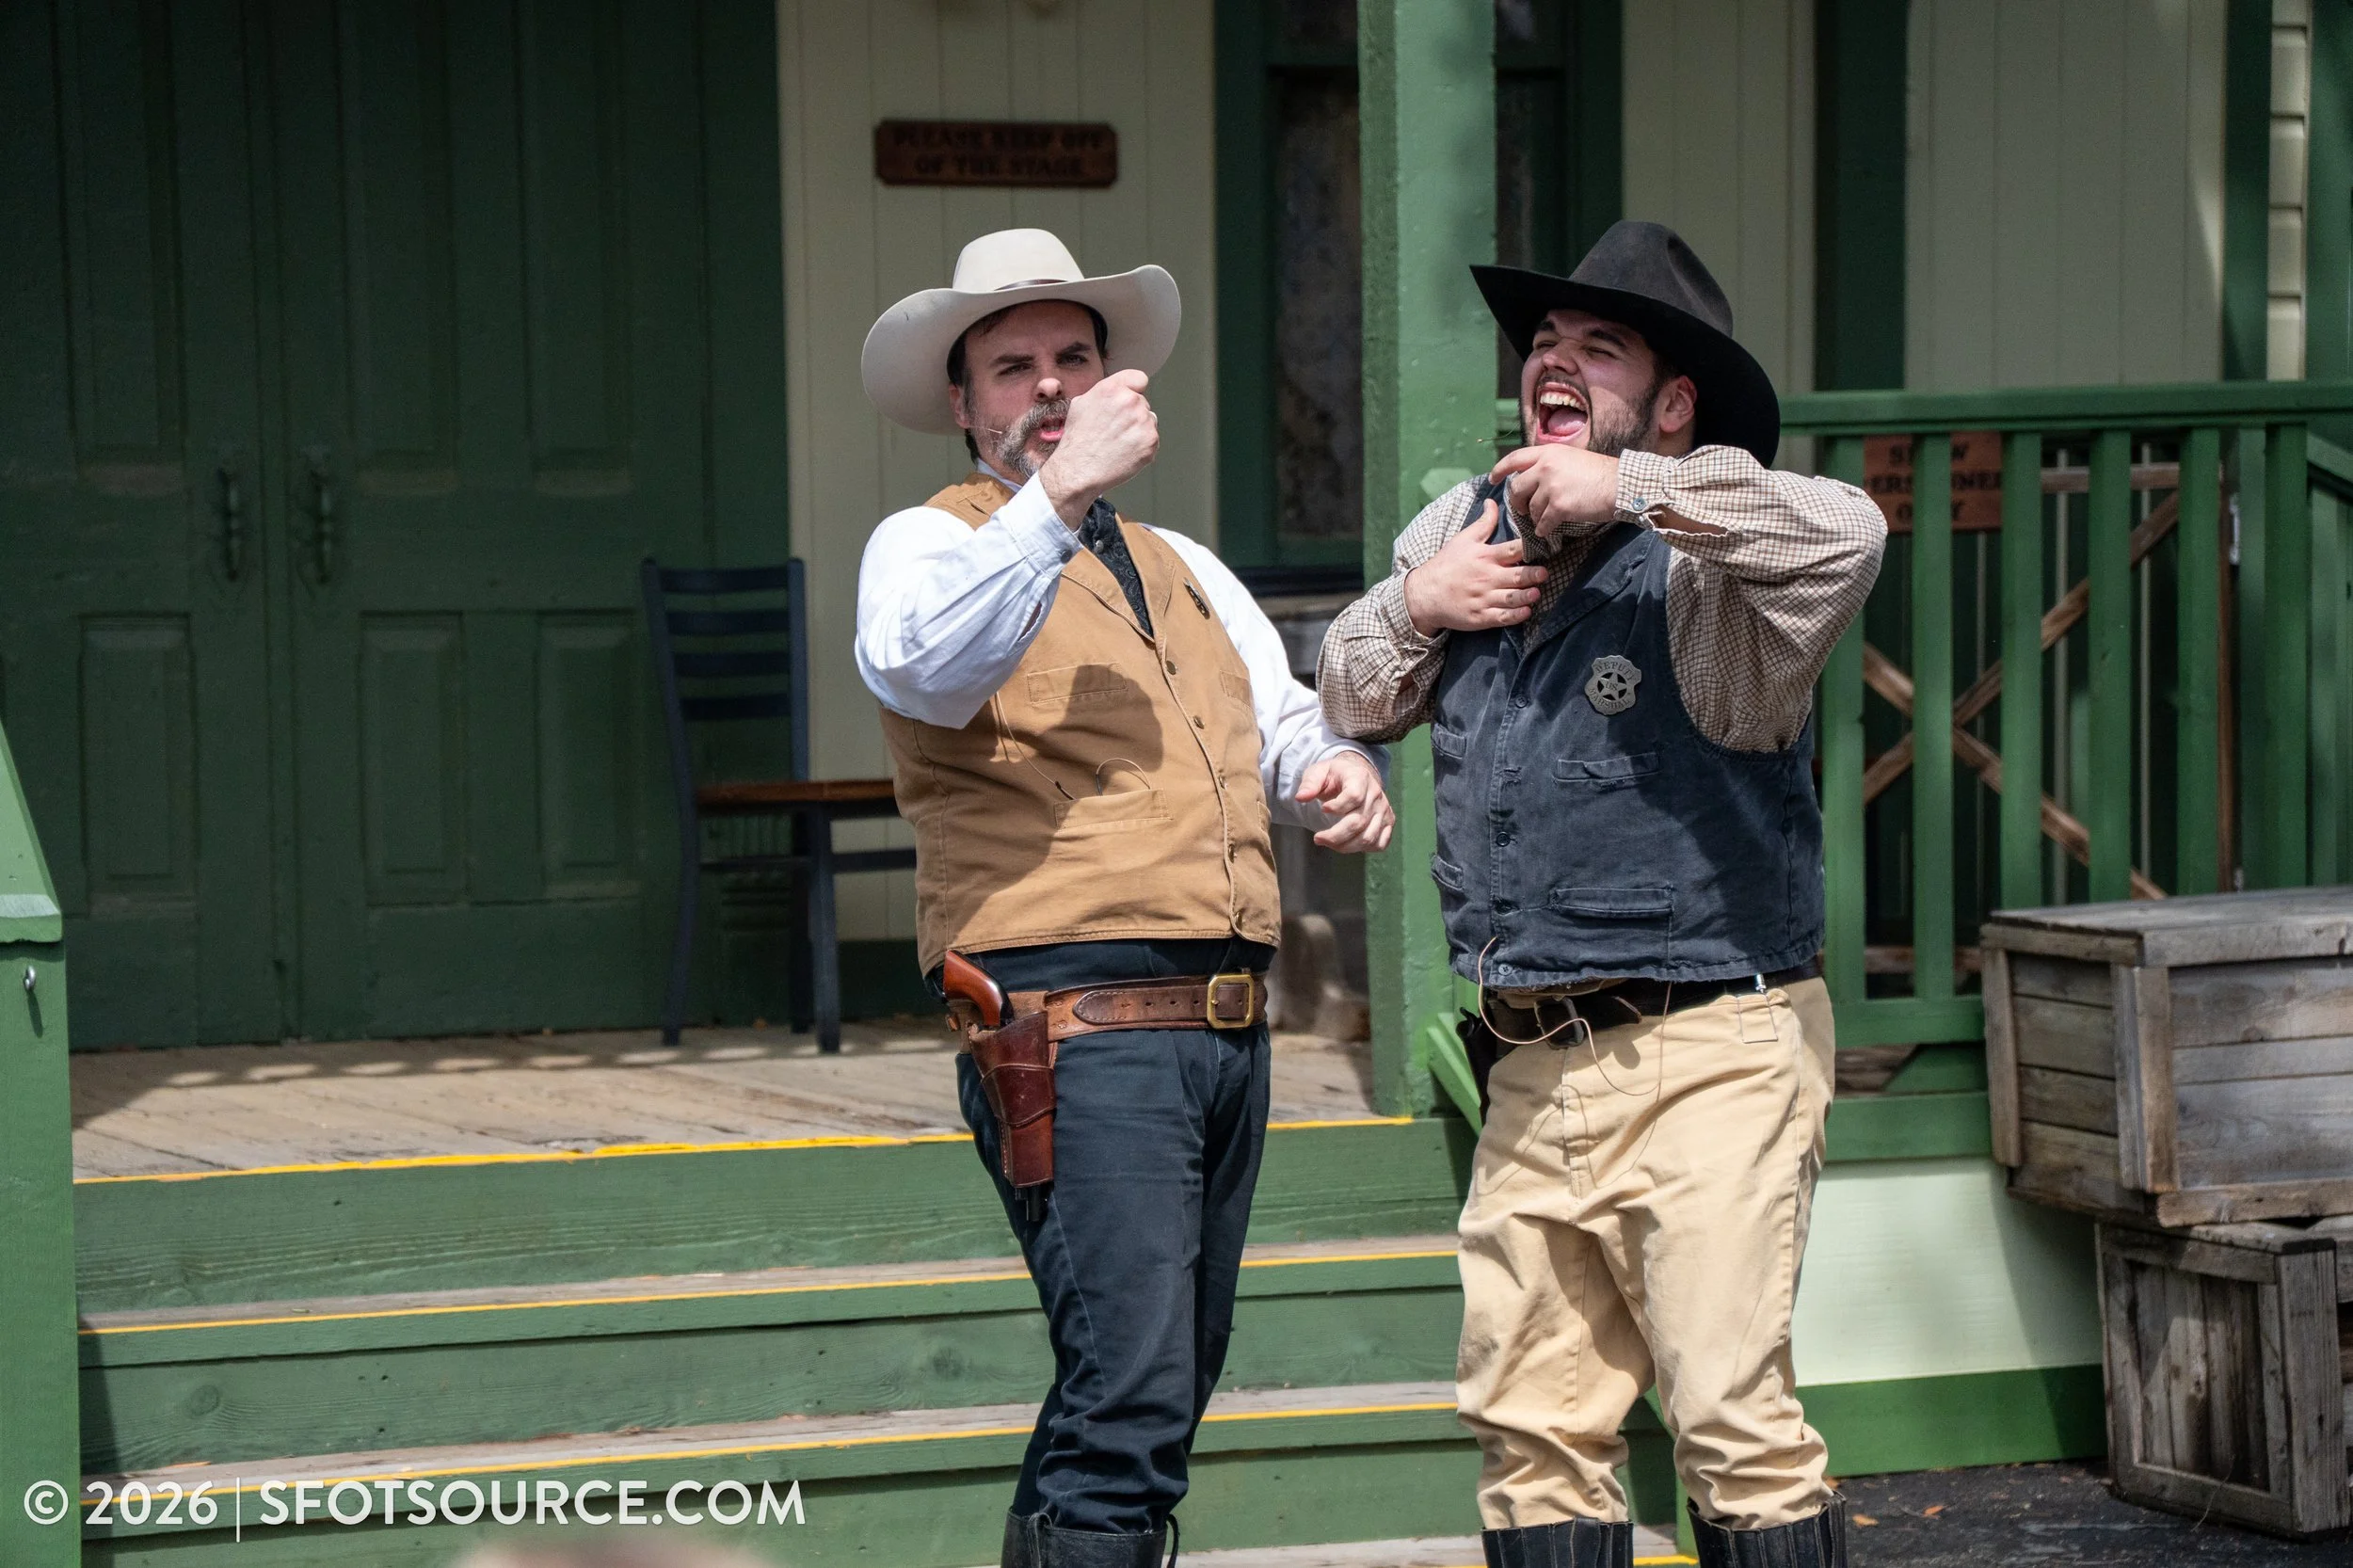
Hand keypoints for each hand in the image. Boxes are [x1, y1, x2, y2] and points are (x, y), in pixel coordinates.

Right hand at [1040, 370, 1157, 524]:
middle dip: (1133, 414)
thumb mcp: (1081, 404)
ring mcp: (1143, 422)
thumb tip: (1116, 392)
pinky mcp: (1151, 441)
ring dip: (1139, 430)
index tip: (1129, 399)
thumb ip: (1104, 393)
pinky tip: (1125, 452)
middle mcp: (1130, 401)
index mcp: (1113, 388)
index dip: (1134, 389)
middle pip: (1143, 403)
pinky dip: (1142, 446)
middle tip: (1116, 429)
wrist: (1079, 469)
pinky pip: (1152, 439)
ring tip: (1119, 442)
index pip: (1140, 379)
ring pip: (1149, 421)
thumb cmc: (1078, 440)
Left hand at [1296, 750, 1393, 852]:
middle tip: (1318, 838)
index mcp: (1360, 778)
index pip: (1354, 796)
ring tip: (1329, 842)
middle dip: (1335, 836)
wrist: (1357, 774)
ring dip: (1346, 846)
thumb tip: (1300, 798)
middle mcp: (1376, 795)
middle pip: (1359, 822)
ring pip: (1368, 837)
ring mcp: (1384, 810)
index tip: (1323, 808)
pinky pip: (1380, 843)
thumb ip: (1309, 784)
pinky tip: (1349, 844)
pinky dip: (1364, 849)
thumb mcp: (1319, 772)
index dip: (1337, 807)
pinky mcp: (1388, 822)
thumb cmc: (1335, 775)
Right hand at [1401, 501, 1546, 634]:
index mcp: (1485, 557)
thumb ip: (1483, 523)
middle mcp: (1486, 577)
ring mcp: (1483, 599)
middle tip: (1544, 573)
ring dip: (1526, 596)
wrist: (1424, 594)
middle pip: (1516, 575)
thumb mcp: (1463, 540)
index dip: (1529, 547)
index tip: (1543, 547)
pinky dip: (1515, 616)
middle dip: (1533, 574)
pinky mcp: (1480, 617)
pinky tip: (1526, 612)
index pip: (1512, 549)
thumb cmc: (1446, 564)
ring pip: (1511, 598)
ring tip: (1536, 593)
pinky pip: (1502, 617)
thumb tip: (1493, 501)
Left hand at [1492, 444, 1618, 537]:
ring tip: (1545, 518)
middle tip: (1521, 509)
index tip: (1492, 478)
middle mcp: (1546, 467)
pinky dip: (1543, 529)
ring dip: (1536, 517)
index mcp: (1548, 452)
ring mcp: (1551, 487)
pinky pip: (1542, 523)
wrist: (1621, 485)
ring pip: (1531, 508)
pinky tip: (1547, 530)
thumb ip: (1551, 464)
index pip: (1515, 459)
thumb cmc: (1601, 472)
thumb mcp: (1572, 458)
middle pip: (1517, 488)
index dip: (1500, 469)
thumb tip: (1534, 478)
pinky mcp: (1559, 506)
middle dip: (1516, 501)